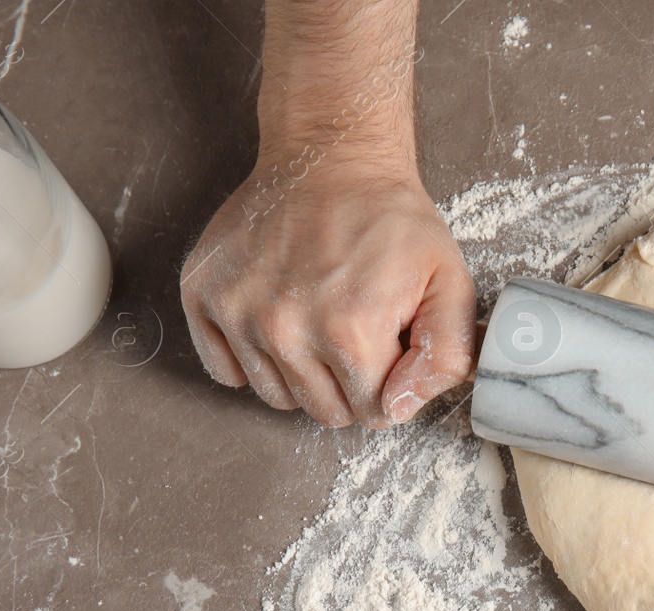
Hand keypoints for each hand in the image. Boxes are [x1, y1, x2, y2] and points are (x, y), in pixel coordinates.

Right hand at [181, 157, 475, 427]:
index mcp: (350, 330)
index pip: (374, 412)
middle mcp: (285, 328)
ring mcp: (237, 312)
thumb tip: (400, 409)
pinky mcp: (202, 295)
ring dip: (303, 373)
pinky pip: (225, 371)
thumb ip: (446, 356)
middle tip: (357, 330)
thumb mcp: (450, 282)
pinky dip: (252, 359)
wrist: (331, 156)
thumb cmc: (391, 219)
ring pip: (277, 397)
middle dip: (349, 384)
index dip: (391, 384)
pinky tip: (278, 320)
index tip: (391, 346)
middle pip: (325, 411)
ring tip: (320, 319)